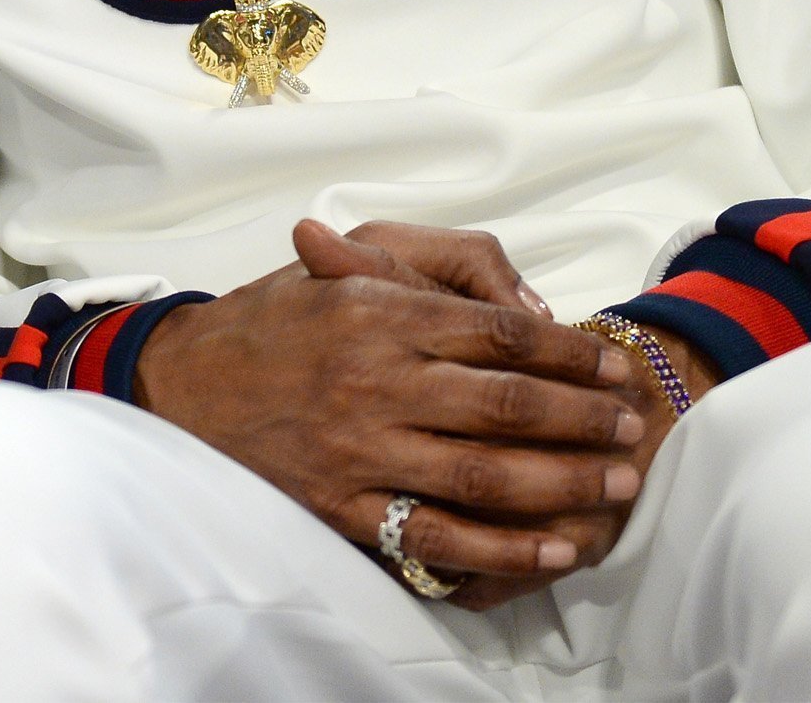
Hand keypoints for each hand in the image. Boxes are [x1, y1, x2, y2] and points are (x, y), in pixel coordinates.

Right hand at [289, 223, 670, 609]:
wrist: (180, 385)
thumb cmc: (269, 319)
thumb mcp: (338, 263)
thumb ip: (427, 266)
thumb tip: (522, 304)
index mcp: (378, 311)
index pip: (501, 332)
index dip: (570, 351)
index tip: (609, 364)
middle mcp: (376, 378)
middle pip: (509, 403)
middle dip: (584, 415)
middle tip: (630, 423)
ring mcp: (361, 448)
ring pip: (487, 472)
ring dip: (565, 480)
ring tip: (617, 482)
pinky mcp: (343, 507)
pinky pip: (439, 534)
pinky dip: (505, 547)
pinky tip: (556, 545)